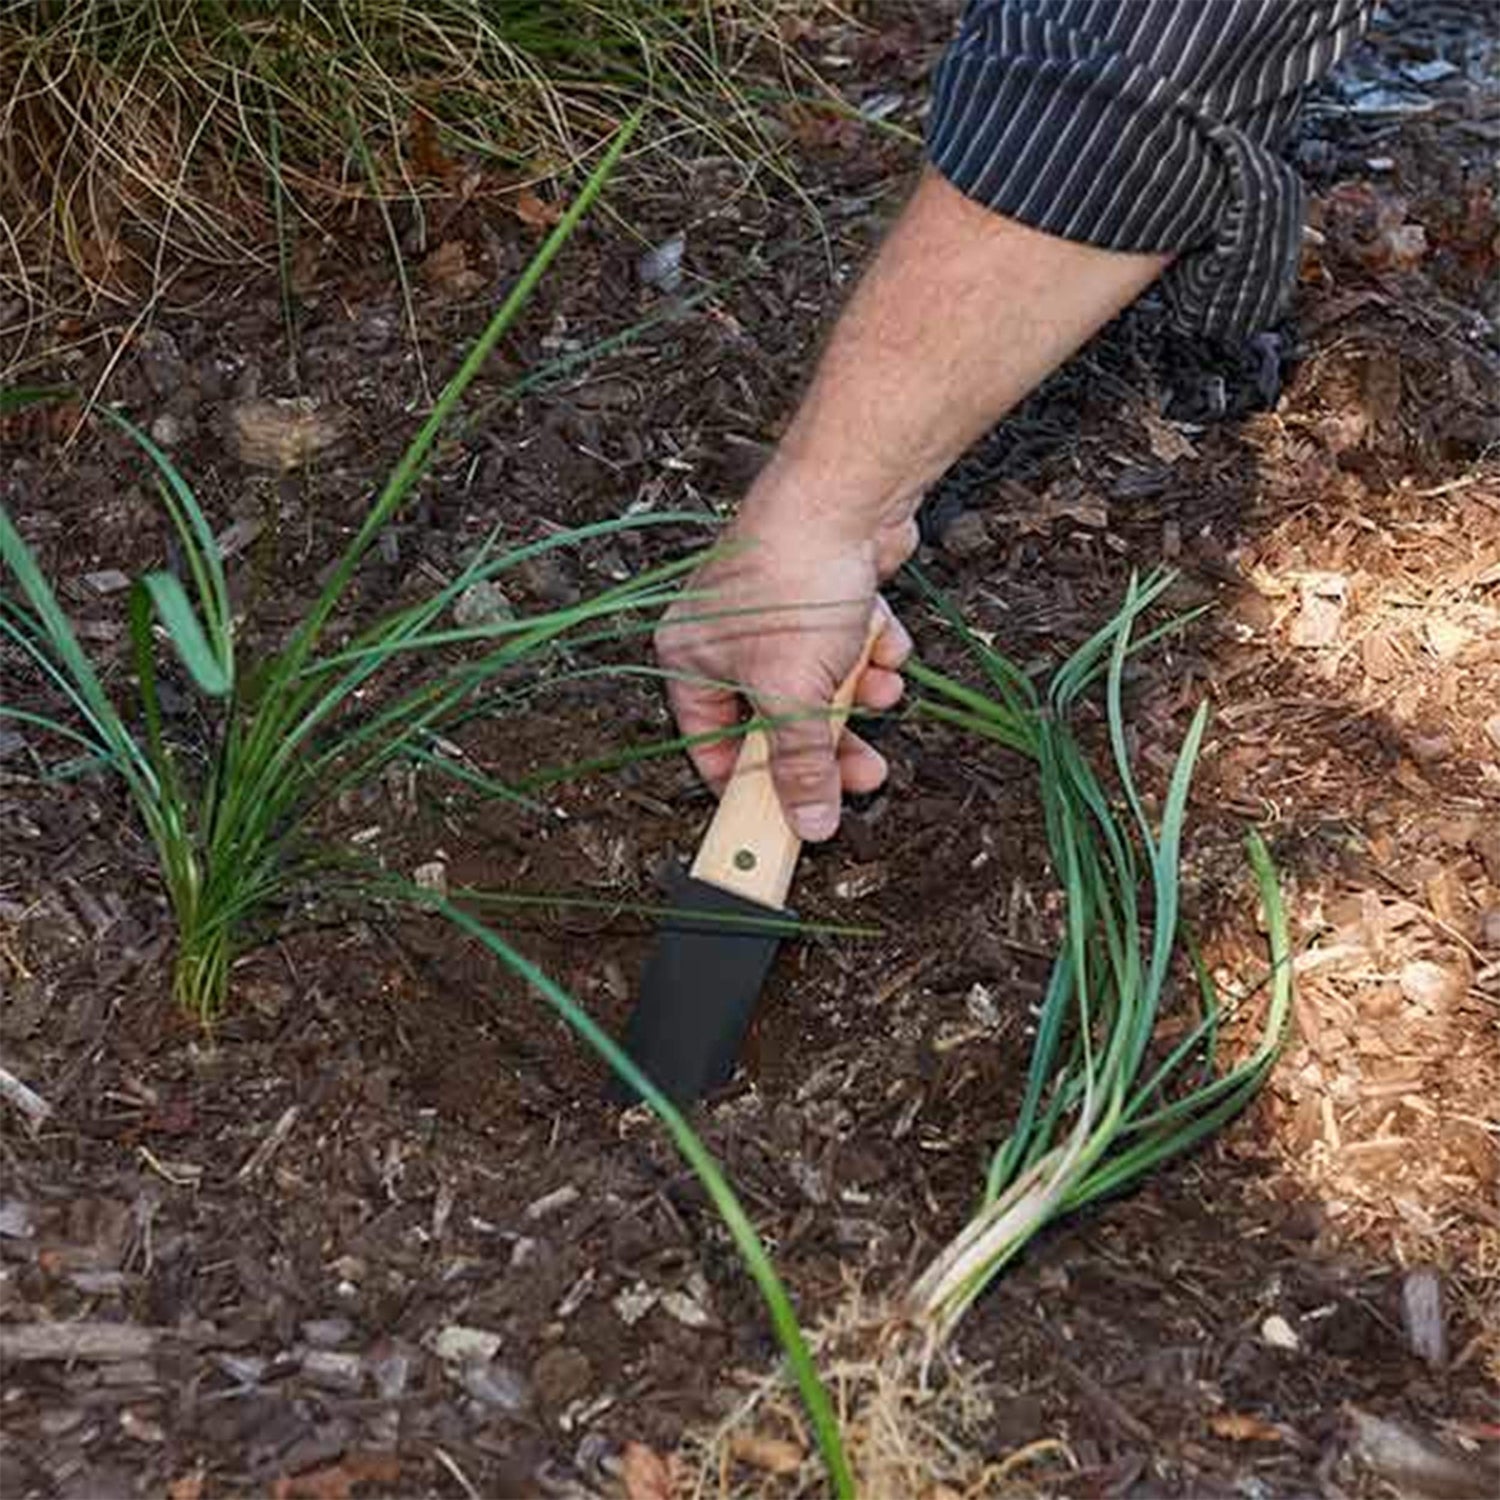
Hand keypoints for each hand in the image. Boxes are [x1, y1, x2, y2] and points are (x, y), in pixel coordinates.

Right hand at [655, 516, 913, 841]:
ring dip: (858, 695)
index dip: (751, 784)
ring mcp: (776, 615)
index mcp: (688, 656)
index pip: (711, 743)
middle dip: (828, 743)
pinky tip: (884, 644)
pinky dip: (872, 652)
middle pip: (778, 721)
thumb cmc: (793, 576)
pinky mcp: (823, 596)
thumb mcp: (792, 693)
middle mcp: (725, 636)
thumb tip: (808, 822)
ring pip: (822, 687)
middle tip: (862, 771)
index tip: (787, 815)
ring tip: (879, 690)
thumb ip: (801, 766)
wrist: (847, 495)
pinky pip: (849, 648)